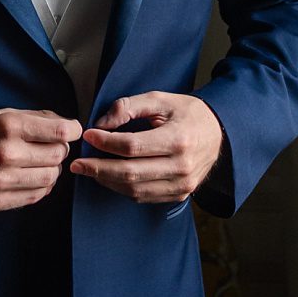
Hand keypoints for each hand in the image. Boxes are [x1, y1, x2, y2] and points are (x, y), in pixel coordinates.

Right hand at [0, 108, 83, 213]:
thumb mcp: (3, 115)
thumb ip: (37, 118)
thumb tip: (70, 127)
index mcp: (8, 125)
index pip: (60, 131)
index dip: (71, 131)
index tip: (69, 131)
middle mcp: (5, 152)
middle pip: (58, 155)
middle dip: (58, 150)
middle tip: (46, 148)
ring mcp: (1, 179)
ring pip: (51, 177)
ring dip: (50, 170)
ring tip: (36, 164)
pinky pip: (37, 195)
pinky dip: (39, 187)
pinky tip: (28, 178)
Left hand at [71, 91, 225, 204]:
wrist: (220, 133)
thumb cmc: (187, 114)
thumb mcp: (160, 100)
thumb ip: (128, 106)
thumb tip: (101, 123)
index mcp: (179, 139)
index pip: (132, 146)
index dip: (105, 142)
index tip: (88, 135)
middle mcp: (182, 166)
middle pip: (130, 173)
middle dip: (97, 168)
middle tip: (76, 163)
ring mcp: (182, 184)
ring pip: (134, 190)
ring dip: (107, 181)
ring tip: (89, 169)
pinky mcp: (179, 194)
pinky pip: (143, 197)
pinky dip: (122, 189)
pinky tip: (109, 177)